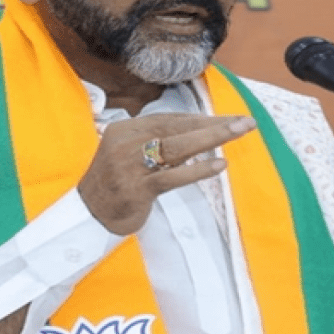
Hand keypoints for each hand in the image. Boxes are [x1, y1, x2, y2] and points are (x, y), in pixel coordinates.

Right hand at [77, 113, 255, 234]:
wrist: (89, 215)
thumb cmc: (116, 183)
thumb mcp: (129, 153)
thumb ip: (153, 141)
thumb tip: (195, 132)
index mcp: (124, 129)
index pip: (168, 119)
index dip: (200, 118)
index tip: (227, 119)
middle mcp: (126, 142)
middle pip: (175, 128)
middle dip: (212, 124)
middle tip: (243, 122)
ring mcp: (130, 165)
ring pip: (176, 147)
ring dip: (210, 138)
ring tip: (238, 132)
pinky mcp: (137, 189)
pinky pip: (172, 177)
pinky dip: (198, 170)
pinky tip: (219, 164)